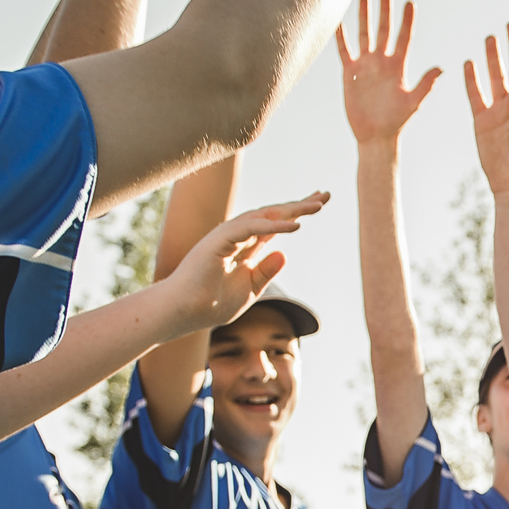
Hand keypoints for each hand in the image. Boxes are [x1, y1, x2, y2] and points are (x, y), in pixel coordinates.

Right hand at [162, 193, 329, 332]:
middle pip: (273, 215)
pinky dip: (272, 225)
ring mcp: (227, 235)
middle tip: (325, 196)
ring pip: (264, 216)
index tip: (319, 204)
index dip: (297, 213)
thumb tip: (285, 252)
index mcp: (245, 246)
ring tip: (316, 206)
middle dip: (300, 205)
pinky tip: (295, 225)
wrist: (183, 312)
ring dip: (291, 210)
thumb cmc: (211, 303)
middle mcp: (237, 236)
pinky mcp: (218, 240)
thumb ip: (266, 271)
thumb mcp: (250, 289)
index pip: (275, 224)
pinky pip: (250, 228)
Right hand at [336, 0, 441, 144]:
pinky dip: (342, 38)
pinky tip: (339, 22)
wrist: (375, 136)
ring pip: (365, 36)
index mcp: (399, 66)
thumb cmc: (396, 121)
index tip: (410, 3)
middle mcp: (383, 62)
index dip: (407, 21)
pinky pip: (345, 51)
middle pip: (384, 30)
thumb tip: (441, 68)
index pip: (404, 38)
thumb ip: (425, 84)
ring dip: (365, 18)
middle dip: (386, 11)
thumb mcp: (413, 102)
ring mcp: (366, 65)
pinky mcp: (351, 73)